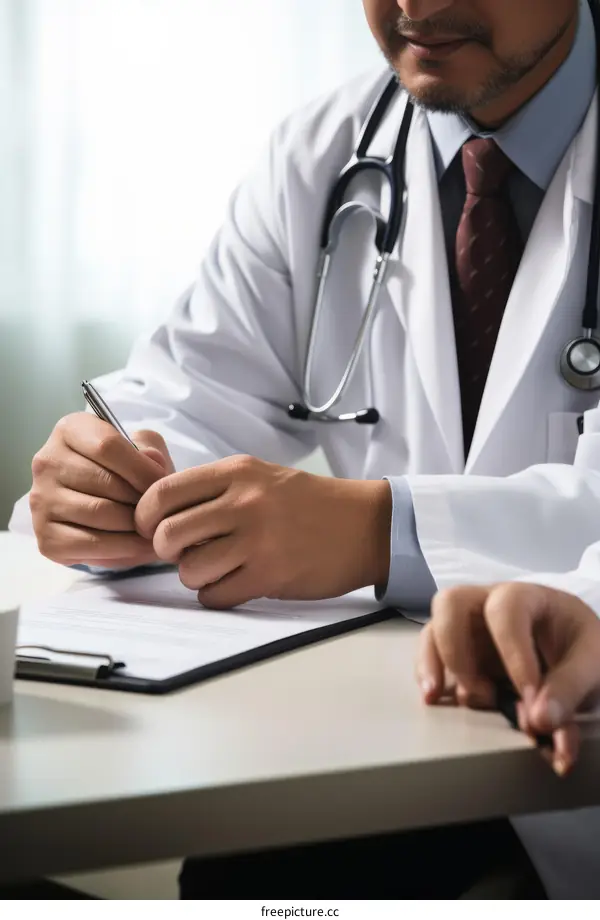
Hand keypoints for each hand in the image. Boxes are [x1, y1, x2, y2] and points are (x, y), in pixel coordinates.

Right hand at [30, 412, 174, 567]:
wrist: (109, 509)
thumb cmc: (127, 473)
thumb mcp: (142, 450)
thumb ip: (151, 450)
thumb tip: (152, 463)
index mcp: (70, 430)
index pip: (107, 446)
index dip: (142, 469)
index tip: (163, 485)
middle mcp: (47, 462)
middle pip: (104, 483)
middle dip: (140, 501)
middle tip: (160, 512)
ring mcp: (41, 500)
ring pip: (99, 513)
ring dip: (134, 526)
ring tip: (153, 528)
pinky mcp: (46, 536)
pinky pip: (89, 544)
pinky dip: (122, 548)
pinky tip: (138, 545)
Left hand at [134, 454, 391, 607]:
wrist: (365, 525)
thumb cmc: (309, 503)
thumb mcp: (261, 476)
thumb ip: (215, 489)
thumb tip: (161, 514)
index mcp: (237, 472)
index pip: (163, 492)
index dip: (145, 516)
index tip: (151, 528)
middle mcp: (244, 502)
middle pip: (168, 533)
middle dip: (167, 550)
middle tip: (184, 552)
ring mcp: (257, 539)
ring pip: (189, 569)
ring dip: (194, 576)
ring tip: (215, 569)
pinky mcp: (270, 574)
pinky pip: (215, 595)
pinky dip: (217, 595)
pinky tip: (234, 584)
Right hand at [416, 583, 599, 775]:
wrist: (575, 653)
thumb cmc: (580, 646)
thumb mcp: (592, 663)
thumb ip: (570, 688)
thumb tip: (539, 720)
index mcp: (528, 597)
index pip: (507, 610)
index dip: (513, 652)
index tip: (530, 696)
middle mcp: (488, 604)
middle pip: (451, 603)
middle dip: (455, 647)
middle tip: (479, 693)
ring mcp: (469, 628)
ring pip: (433, 629)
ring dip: (431, 663)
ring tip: (435, 697)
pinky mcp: (460, 653)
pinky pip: (432, 657)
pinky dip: (429, 676)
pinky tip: (435, 700)